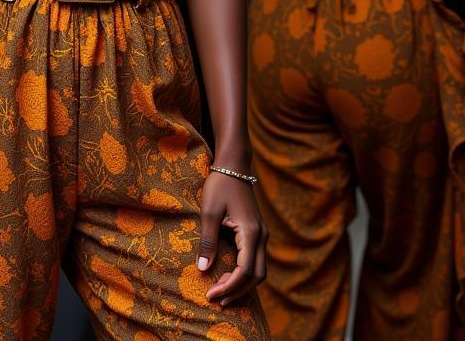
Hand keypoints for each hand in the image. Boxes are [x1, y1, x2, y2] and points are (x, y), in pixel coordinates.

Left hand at [197, 171, 267, 306]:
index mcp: (251, 232)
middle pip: (257, 276)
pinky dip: (244, 273)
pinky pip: (255, 260)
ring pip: (259, 270)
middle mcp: (261, 236)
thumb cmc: (219, 185)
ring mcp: (261, 234)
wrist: (233, 165)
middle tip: (216, 299)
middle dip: (237, 291)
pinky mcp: (257, 232)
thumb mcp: (209, 212)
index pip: (245, 270)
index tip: (212, 295)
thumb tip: (203, 269)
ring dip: (242, 284)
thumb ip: (207, 241)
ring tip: (220, 291)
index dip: (230, 286)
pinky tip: (228, 276)